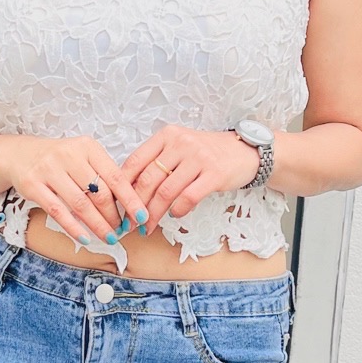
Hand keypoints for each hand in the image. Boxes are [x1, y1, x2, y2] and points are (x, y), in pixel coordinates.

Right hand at [0, 135, 147, 250]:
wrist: (18, 154)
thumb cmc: (58, 160)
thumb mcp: (82, 157)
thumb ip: (102, 174)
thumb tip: (129, 204)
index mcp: (87, 147)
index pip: (115, 176)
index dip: (131, 199)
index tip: (142, 217)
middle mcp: (69, 155)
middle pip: (99, 192)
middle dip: (113, 216)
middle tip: (122, 231)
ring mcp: (49, 170)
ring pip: (80, 204)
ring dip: (98, 225)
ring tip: (109, 237)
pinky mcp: (33, 185)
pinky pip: (58, 211)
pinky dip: (74, 228)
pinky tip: (86, 238)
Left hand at [121, 126, 262, 225]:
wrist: (244, 152)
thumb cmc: (206, 154)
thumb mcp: (179, 149)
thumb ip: (157, 163)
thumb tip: (129, 191)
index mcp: (166, 135)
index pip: (135, 161)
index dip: (123, 187)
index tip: (117, 206)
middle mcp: (181, 143)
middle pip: (148, 179)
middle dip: (135, 205)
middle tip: (130, 223)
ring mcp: (198, 157)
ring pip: (166, 191)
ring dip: (154, 214)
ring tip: (148, 227)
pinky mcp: (214, 173)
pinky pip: (189, 197)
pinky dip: (178, 210)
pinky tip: (174, 215)